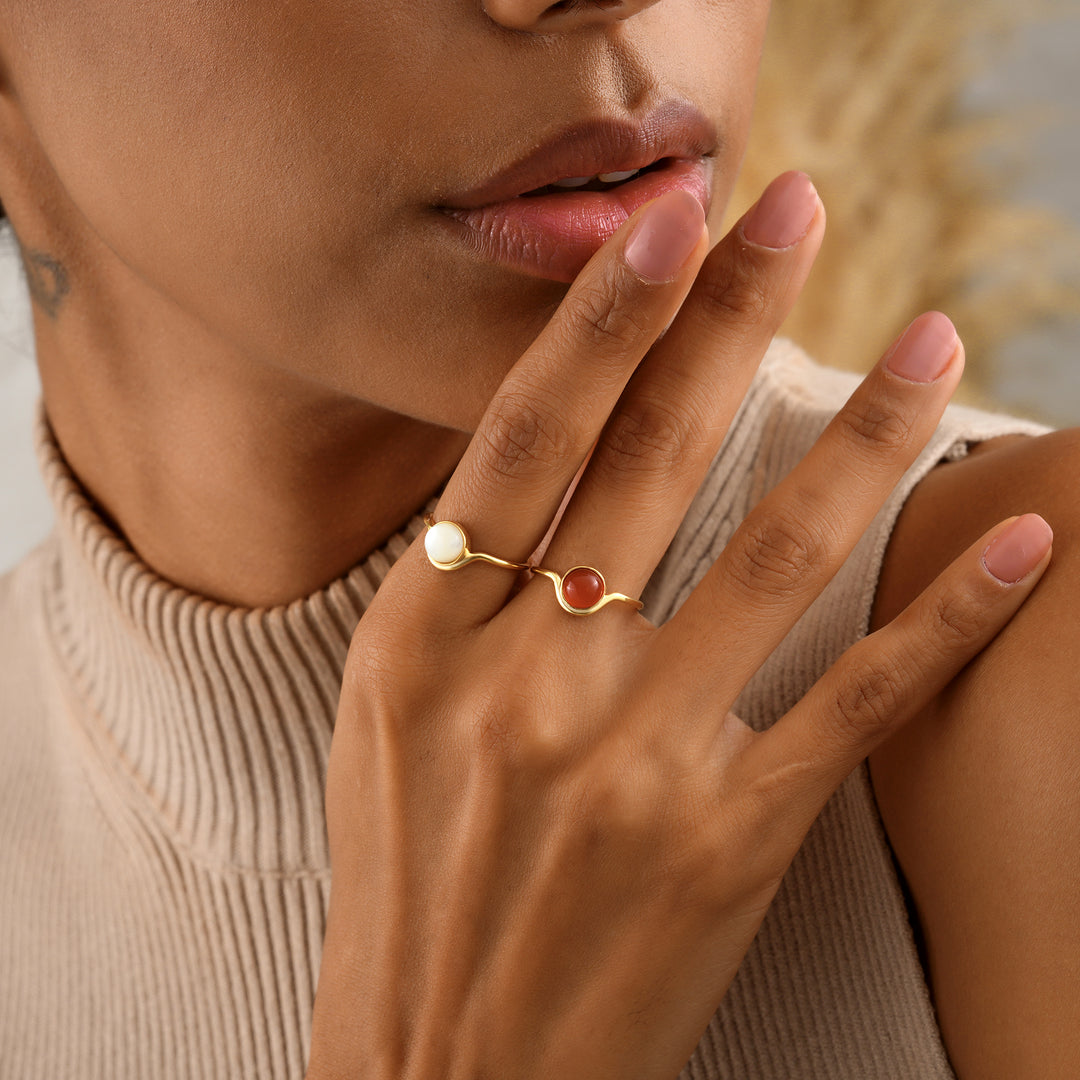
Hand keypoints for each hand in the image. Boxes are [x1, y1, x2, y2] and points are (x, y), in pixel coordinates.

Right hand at [306, 173, 1052, 1079]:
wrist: (442, 1068)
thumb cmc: (412, 883)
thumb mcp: (389, 718)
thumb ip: (461, 596)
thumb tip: (545, 465)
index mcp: (423, 644)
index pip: (524, 441)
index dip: (598, 321)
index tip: (667, 224)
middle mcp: (526, 686)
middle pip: (651, 461)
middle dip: (731, 317)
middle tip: (796, 208)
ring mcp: (631, 766)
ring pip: (773, 558)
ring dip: (864, 435)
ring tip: (934, 339)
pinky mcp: (722, 846)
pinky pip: (852, 707)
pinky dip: (943, 618)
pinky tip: (1006, 540)